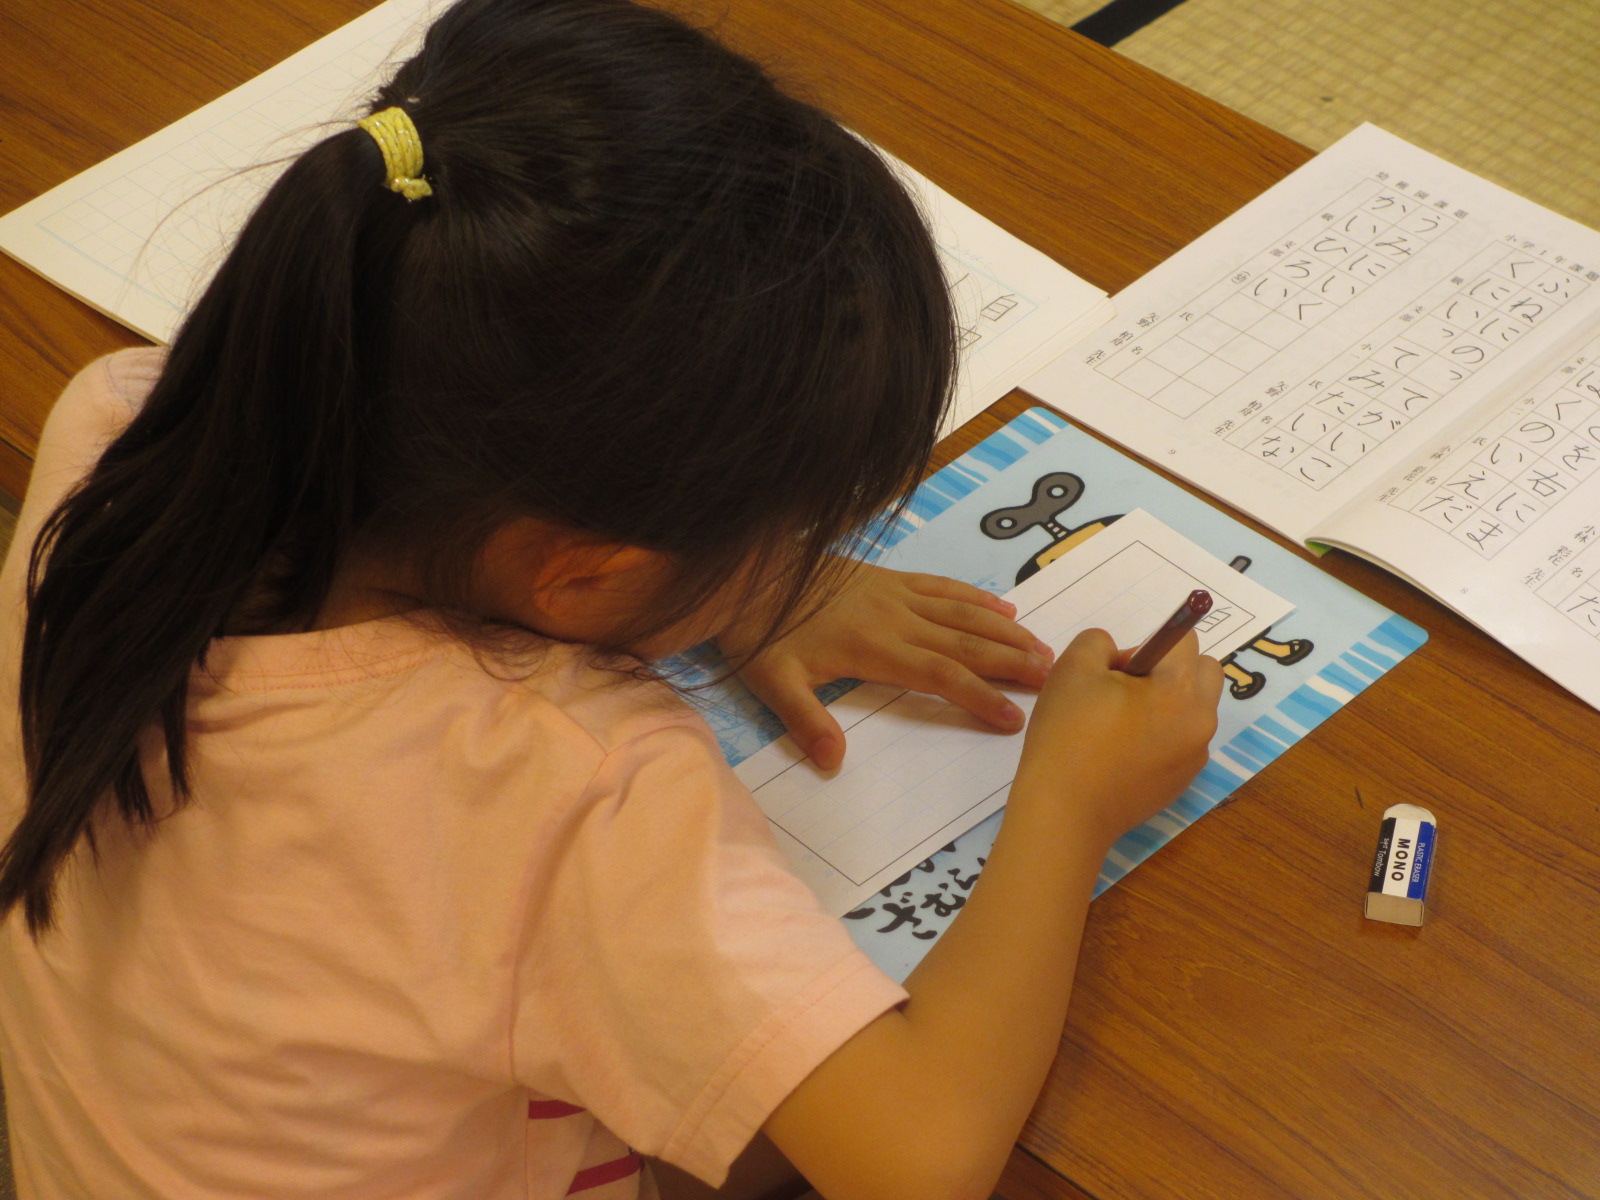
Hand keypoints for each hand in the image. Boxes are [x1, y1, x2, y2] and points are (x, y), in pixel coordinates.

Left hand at [720, 564, 1052, 769]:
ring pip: (963, 614)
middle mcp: (895, 618)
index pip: (940, 675)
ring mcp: (895, 594)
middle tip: (1056, 679)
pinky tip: (1003, 609)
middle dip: (1012, 662)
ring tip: (1044, 650)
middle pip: (965, 643)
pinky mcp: (889, 577)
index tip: (1013, 718)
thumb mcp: (771, 681)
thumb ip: (804, 719)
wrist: (747, 571)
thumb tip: (832, 761)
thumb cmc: (758, 631)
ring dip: (1006, 633)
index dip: (979, 696)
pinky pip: (943, 587)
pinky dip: (977, 598)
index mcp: (874, 648)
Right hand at [1013, 627, 1223, 852]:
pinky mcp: (1183, 782)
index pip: (1185, 639)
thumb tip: (1122, 660)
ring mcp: (1196, 756)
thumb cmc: (1067, 735)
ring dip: (1169, 704)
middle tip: (1126, 691)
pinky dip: (1162, 737)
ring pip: (1195, 709)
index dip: (1146, 643)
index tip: (1115, 671)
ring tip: (1121, 726)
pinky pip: (1183, 741)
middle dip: (1172, 670)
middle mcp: (1201, 721)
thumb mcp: (1072, 669)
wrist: (1064, 812)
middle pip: (1206, 672)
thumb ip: (1099, 643)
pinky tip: (1122, 755)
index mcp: (1181, 689)